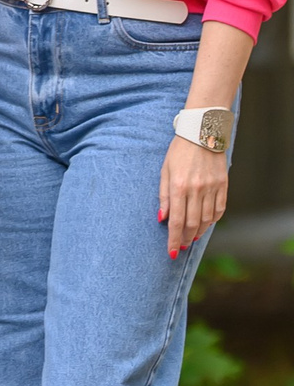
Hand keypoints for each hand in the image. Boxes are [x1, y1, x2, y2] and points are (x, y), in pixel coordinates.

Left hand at [159, 136, 228, 258]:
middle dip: (185, 238)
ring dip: (198, 232)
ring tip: (191, 237)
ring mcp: (211, 188)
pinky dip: (212, 220)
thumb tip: (162, 218)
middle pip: (191, 224)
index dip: (173, 239)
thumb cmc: (179, 151)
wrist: (202, 133)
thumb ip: (163, 196)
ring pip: (206, 219)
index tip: (171, 252)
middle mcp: (196, 190)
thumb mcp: (165, 171)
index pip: (175, 221)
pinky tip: (205, 224)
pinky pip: (219, 209)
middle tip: (180, 246)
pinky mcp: (223, 185)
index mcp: (178, 187)